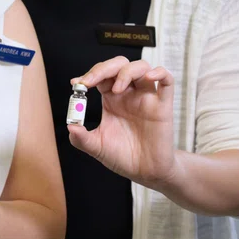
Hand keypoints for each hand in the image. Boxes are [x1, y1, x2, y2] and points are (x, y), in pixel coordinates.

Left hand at [68, 57, 177, 187]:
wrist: (145, 173)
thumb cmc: (123, 157)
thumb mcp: (97, 147)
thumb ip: (81, 138)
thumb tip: (70, 126)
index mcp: (112, 99)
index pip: (101, 76)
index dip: (89, 75)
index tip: (77, 84)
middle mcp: (129, 94)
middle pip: (119, 65)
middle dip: (104, 68)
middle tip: (91, 81)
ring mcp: (147, 98)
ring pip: (141, 67)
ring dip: (127, 71)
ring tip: (117, 88)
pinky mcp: (163, 106)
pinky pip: (167, 81)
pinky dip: (160, 73)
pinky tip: (149, 77)